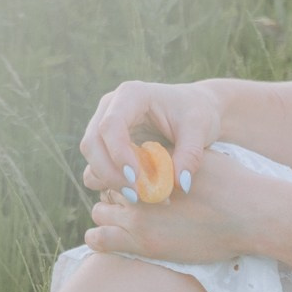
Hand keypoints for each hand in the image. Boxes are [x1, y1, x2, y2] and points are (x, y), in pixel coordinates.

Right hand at [81, 80, 223, 200]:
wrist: (195, 108)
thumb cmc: (197, 112)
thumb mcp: (200, 128)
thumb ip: (190, 154)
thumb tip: (179, 185)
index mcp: (132, 94)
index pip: (111, 125)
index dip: (118, 154)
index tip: (135, 178)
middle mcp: (110, 107)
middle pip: (92, 142)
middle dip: (109, 173)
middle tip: (135, 196)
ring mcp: (103, 123)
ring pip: (91, 156)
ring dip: (108, 179)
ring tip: (139, 196)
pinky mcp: (106, 141)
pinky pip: (98, 163)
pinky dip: (112, 180)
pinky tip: (136, 192)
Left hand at [85, 151, 285, 264]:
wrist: (251, 215)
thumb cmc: (236, 186)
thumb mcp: (202, 159)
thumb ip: (176, 158)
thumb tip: (163, 158)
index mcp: (153, 161)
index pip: (122, 163)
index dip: (127, 173)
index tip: (138, 183)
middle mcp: (140, 186)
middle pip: (108, 185)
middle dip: (117, 193)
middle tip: (134, 203)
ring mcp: (138, 215)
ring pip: (100, 210)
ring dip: (109, 213)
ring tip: (127, 220)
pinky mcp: (142, 242)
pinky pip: (98, 237)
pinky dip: (98, 236)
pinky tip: (107, 236)